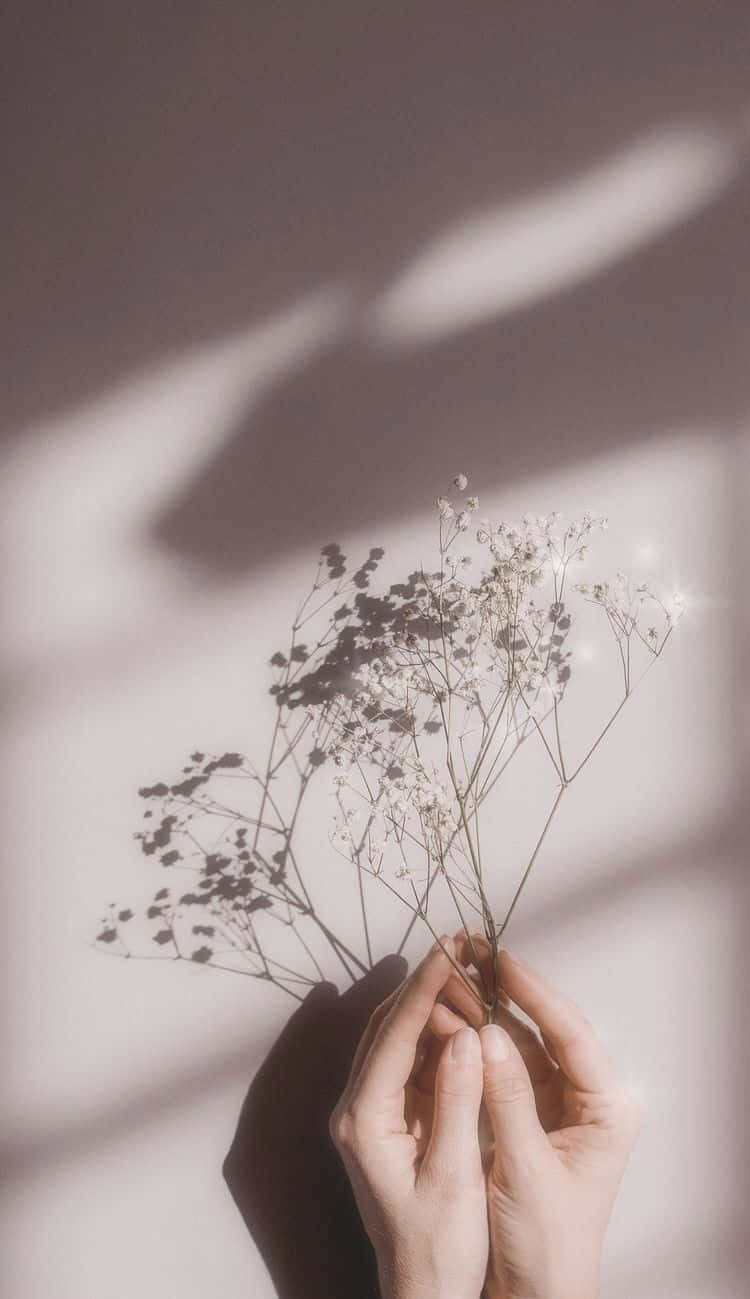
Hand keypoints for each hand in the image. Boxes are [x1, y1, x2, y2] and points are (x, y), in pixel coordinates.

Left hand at [329, 937, 487, 1298]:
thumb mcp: (454, 1176)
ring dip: (429, 1001)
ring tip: (468, 966)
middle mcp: (357, 1109)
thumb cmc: (437, 1247)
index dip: (424, 988)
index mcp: (364, 1121)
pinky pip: (408, 1059)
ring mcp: (370, 1112)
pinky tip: (463, 1013)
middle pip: (387, 1025)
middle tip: (462, 943)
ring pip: (396, 1037)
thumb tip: (467, 1036)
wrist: (422, 1290)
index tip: (452, 948)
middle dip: (424, 981)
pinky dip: (434, 1031)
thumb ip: (458, 1102)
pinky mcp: (389, 1119)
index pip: (393, 1035)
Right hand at [439, 943, 640, 1298]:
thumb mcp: (525, 1170)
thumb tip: (485, 1034)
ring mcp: (559, 1105)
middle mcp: (588, 1099)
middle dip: (510, 992)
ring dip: (490, 1011)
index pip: (572, 1035)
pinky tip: (454, 1018)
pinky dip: (481, 1043)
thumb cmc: (546, 1245)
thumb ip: (507, 1099)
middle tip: (474, 952)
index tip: (502, 960)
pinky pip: (505, 1067)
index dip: (536, 994)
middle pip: (548, 1030)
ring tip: (458, 975)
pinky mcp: (531, 1115)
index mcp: (607, 1109)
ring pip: (523, 1043)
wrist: (534, 1295)